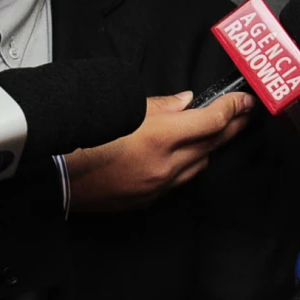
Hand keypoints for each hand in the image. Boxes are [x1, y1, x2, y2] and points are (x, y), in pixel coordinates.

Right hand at [66, 91, 253, 211]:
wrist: (54, 177)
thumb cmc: (82, 139)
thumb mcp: (123, 109)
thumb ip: (161, 106)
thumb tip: (186, 102)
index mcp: (160, 138)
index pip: (212, 121)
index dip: (233, 108)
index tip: (245, 100)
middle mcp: (166, 166)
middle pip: (213, 144)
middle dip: (232, 126)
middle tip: (244, 113)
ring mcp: (159, 186)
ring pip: (201, 165)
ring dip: (212, 146)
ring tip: (218, 130)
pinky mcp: (149, 200)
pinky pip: (182, 180)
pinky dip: (190, 164)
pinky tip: (188, 153)